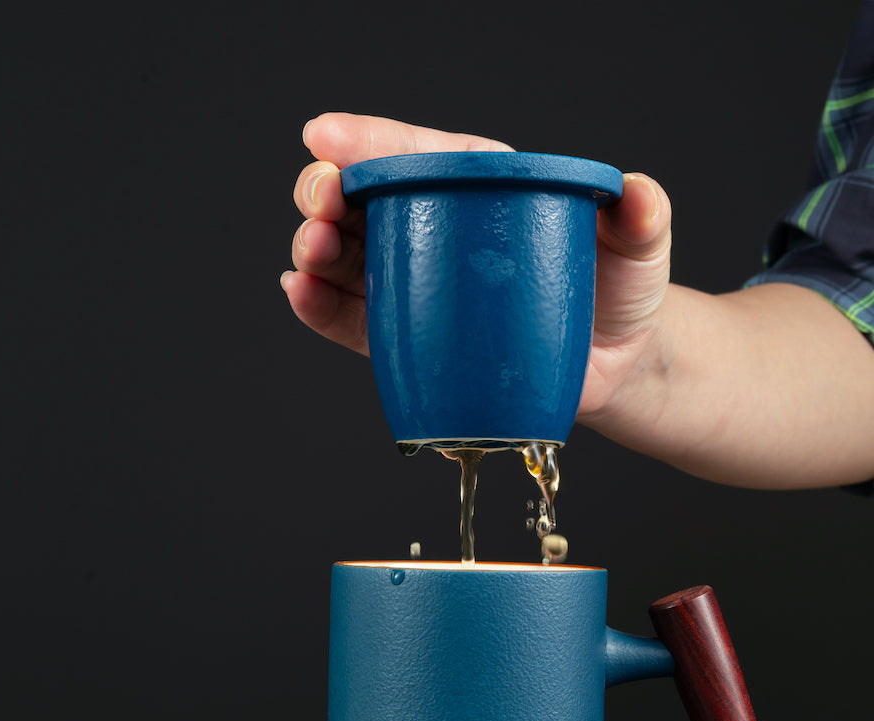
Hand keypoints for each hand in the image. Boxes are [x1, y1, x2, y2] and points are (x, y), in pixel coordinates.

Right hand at [281, 112, 672, 425]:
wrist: (609, 364)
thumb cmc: (618, 293)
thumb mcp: (637, 247)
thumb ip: (641, 215)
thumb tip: (636, 191)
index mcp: (478, 188)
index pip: (415, 154)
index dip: (365, 142)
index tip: (323, 136)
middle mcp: (437, 232)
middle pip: (366, 202)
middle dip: (327, 195)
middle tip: (320, 203)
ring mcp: (417, 285)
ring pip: (348, 259)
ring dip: (315, 251)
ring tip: (309, 256)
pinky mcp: (409, 337)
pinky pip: (354, 320)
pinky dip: (319, 307)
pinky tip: (300, 293)